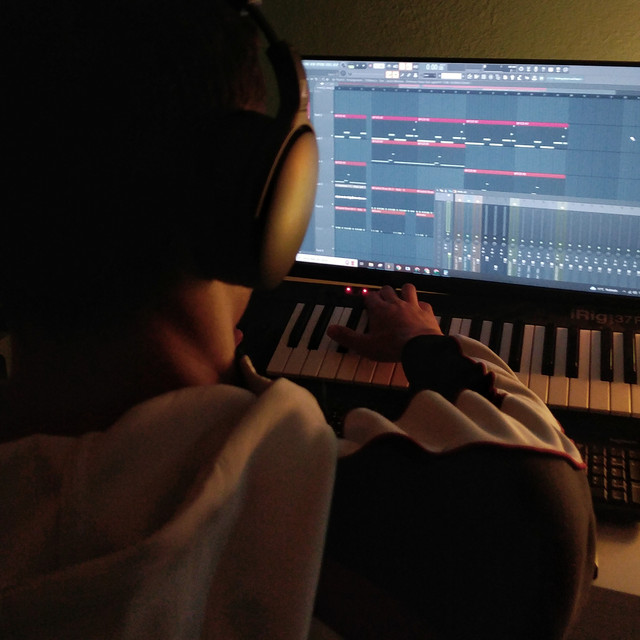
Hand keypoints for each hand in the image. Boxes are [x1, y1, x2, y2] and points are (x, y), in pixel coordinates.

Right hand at [326, 283, 442, 361]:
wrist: (420, 348)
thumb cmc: (392, 346)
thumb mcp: (365, 346)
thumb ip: (347, 337)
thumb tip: (331, 330)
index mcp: (380, 310)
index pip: (370, 297)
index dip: (368, 298)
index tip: (366, 301)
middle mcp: (396, 304)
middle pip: (387, 290)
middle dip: (383, 292)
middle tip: (381, 298)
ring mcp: (413, 306)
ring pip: (407, 289)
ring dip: (403, 291)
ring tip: (401, 296)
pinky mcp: (426, 312)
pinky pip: (424, 303)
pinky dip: (421, 305)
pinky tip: (420, 309)